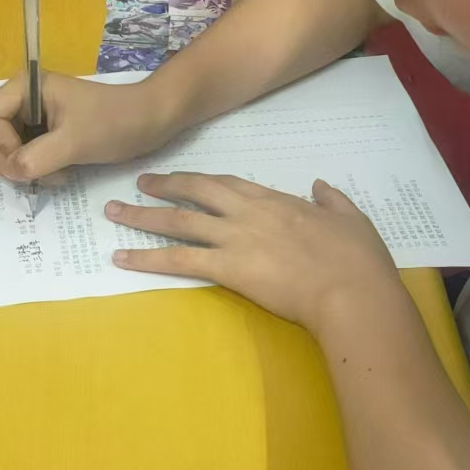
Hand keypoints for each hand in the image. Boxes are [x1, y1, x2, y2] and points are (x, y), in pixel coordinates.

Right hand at [0, 73, 179, 181]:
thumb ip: (36, 157)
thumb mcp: (74, 141)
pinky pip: (24, 160)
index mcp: (22, 88)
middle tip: (48, 169)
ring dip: (28, 171)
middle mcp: (21, 102)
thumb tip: (11, 172)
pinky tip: (62, 172)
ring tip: (60, 172)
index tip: (33, 154)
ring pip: (6, 155)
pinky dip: (38, 172)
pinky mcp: (44, 136)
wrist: (150, 121)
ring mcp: (32, 120)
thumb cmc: (115, 122)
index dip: (2, 144)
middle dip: (15, 162)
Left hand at [107, 173, 405, 332]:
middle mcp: (247, 213)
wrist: (350, 290)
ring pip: (178, 222)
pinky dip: (146, 259)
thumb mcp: (351, 219)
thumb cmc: (356, 259)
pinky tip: (122, 258)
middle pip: (196, 192)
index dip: (202, 181)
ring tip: (113, 213)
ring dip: (142, 217)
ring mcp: (234, 238)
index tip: (184, 179)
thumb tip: (320, 187)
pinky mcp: (226, 268)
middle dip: (164, 187)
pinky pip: (178, 260)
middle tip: (139, 184)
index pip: (229, 184)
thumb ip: (332, 200)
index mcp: (276, 200)